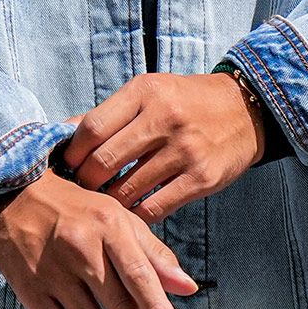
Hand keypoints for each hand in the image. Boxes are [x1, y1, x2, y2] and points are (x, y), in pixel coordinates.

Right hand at [0, 167, 199, 308]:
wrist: (15, 199)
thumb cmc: (78, 211)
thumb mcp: (119, 219)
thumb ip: (154, 254)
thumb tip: (188, 288)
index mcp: (108, 226)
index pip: (140, 276)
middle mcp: (81, 249)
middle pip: (119, 307)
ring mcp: (53, 272)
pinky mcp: (30, 290)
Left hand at [57, 72, 265, 224]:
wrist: (245, 109)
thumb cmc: (185, 102)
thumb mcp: (149, 93)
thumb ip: (109, 114)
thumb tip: (62, 133)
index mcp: (145, 92)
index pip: (92, 127)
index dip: (72, 153)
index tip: (67, 165)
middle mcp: (165, 118)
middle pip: (104, 161)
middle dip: (86, 182)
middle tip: (82, 190)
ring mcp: (185, 150)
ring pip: (126, 190)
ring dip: (109, 202)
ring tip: (103, 203)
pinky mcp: (202, 178)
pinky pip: (155, 208)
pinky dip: (136, 216)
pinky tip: (131, 213)